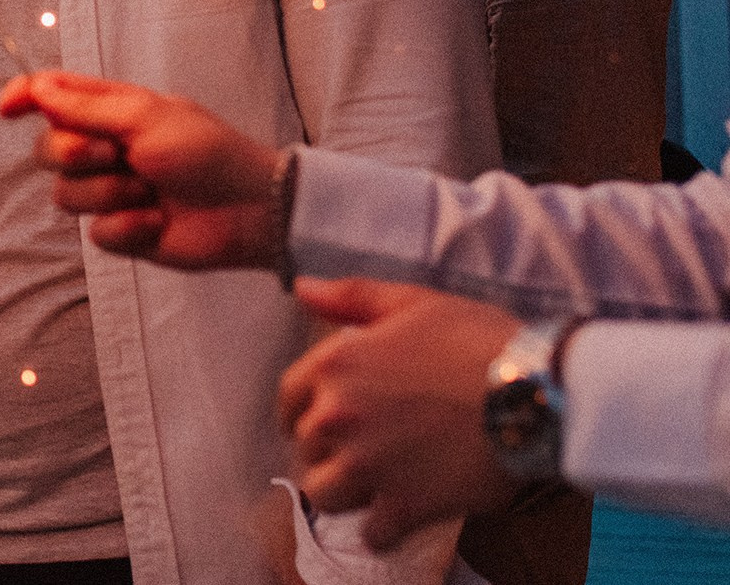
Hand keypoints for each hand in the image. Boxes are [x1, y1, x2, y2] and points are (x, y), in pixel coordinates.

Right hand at [0, 70, 282, 269]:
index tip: (7, 109)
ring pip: (65, 195)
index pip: (50, 97)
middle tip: (116, 155)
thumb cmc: (206, 151)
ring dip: (108, 193)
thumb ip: (85, 106)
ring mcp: (110, 191)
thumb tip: (35, 88)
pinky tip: (157, 222)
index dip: (23, 98)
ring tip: (149, 193)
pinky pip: (96, 232)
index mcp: (109, 110)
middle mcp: (104, 148)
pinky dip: (127, 227)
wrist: (249, 210)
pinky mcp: (122, 232)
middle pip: (47, 150)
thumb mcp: (144, 116)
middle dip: (74, 154)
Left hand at [279, 278, 528, 547]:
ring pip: (324, 495)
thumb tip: (301, 288)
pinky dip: (383, 530)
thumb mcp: (412, 302)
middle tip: (363, 450)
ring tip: (374, 485)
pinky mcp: (405, 504)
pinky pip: (372, 534)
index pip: (287, 400)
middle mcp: (339, 416)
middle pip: (307, 449)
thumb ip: (350, 297)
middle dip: (329, 451)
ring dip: (346, 493)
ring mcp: (368, 464)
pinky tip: (401, 516)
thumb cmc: (478, 340)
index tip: (319, 423)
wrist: (535, 390)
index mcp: (335, 366)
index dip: (301, 412)